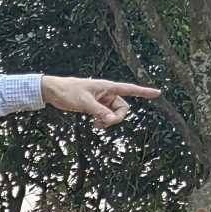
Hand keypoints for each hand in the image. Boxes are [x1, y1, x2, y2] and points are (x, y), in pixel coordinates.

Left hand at [39, 76, 160, 127]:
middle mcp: (107, 93)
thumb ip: (98, 112)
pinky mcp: (95, 106)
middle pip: (122, 108)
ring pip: (114, 114)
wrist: (52, 91)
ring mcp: (101, 101)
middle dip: (117, 118)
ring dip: (109, 121)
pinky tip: (95, 124)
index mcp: (107, 87)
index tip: (158, 93)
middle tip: (104, 123)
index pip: (130, 89)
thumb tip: (111, 120)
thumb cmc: (67, 91)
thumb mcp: (83, 103)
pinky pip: (105, 116)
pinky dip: (103, 121)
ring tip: (96, 124)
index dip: (144, 92)